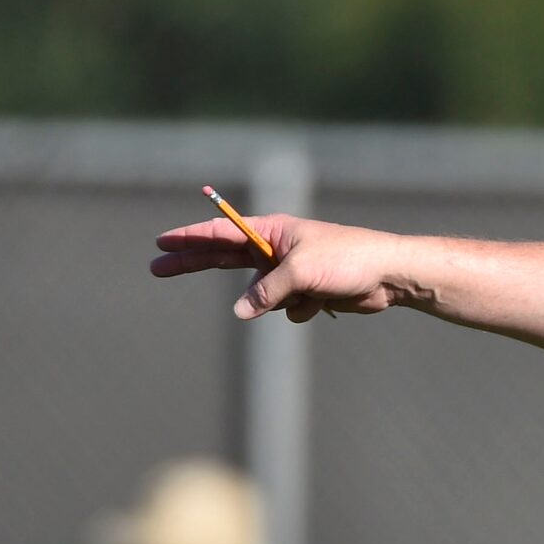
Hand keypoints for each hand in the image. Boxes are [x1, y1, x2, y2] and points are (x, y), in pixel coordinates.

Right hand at [149, 215, 414, 323]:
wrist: (387, 276)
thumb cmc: (347, 260)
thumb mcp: (301, 273)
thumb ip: (266, 291)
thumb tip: (240, 312)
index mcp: (272, 231)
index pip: (221, 232)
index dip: (189, 238)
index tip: (161, 241)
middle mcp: (276, 249)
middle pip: (223, 259)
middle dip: (192, 263)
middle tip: (155, 268)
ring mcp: (289, 272)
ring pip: (262, 296)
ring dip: (282, 301)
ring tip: (312, 291)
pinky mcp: (305, 293)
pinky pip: (287, 311)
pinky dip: (303, 310)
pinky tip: (327, 301)